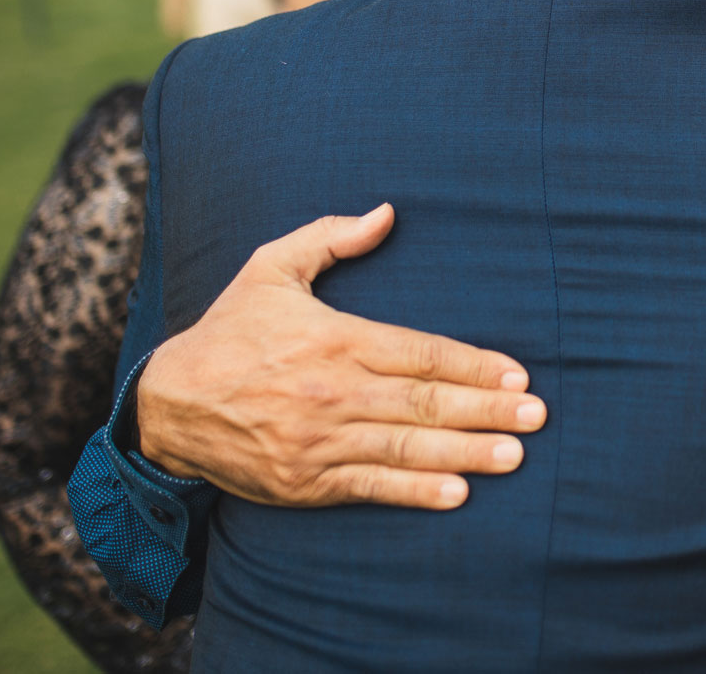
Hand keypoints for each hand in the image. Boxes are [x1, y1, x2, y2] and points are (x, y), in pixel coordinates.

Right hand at [135, 204, 546, 509]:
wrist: (167, 404)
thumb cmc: (230, 329)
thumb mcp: (271, 268)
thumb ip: (330, 237)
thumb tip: (386, 213)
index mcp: (334, 338)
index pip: (419, 353)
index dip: (472, 365)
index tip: (517, 374)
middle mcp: (332, 390)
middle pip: (424, 402)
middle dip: (487, 410)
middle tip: (537, 416)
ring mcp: (319, 440)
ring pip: (406, 446)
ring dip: (466, 452)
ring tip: (515, 456)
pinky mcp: (305, 480)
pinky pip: (370, 486)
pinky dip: (414, 490)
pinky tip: (456, 493)